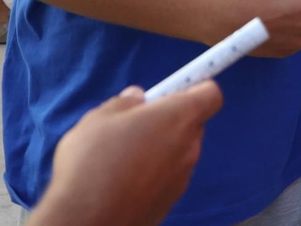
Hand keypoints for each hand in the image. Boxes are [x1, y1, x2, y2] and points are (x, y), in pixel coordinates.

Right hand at [28, 81, 222, 225]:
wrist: (89, 221)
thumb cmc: (94, 162)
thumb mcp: (99, 118)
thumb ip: (124, 103)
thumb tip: (138, 99)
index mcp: (179, 118)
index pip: (211, 94)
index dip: (196, 87)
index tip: (174, 89)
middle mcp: (190, 147)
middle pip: (191, 123)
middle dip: (169, 119)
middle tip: (136, 123)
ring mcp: (183, 177)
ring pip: (178, 151)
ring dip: (159, 148)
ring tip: (121, 155)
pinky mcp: (171, 201)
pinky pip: (167, 176)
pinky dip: (152, 173)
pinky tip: (122, 179)